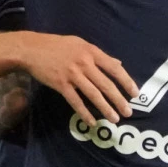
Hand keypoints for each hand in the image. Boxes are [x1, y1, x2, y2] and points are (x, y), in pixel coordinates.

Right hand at [20, 32, 137, 125]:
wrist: (32, 49)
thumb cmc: (57, 45)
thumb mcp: (80, 44)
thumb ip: (99, 55)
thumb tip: (118, 63)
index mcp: (91, 51)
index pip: (114, 68)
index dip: (126, 81)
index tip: (135, 93)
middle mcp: (84, 63)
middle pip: (106, 84)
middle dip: (119, 100)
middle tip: (128, 112)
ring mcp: (72, 75)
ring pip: (93, 94)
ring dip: (105, 108)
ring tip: (114, 119)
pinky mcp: (61, 85)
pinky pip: (75, 101)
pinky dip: (84, 113)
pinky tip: (92, 121)